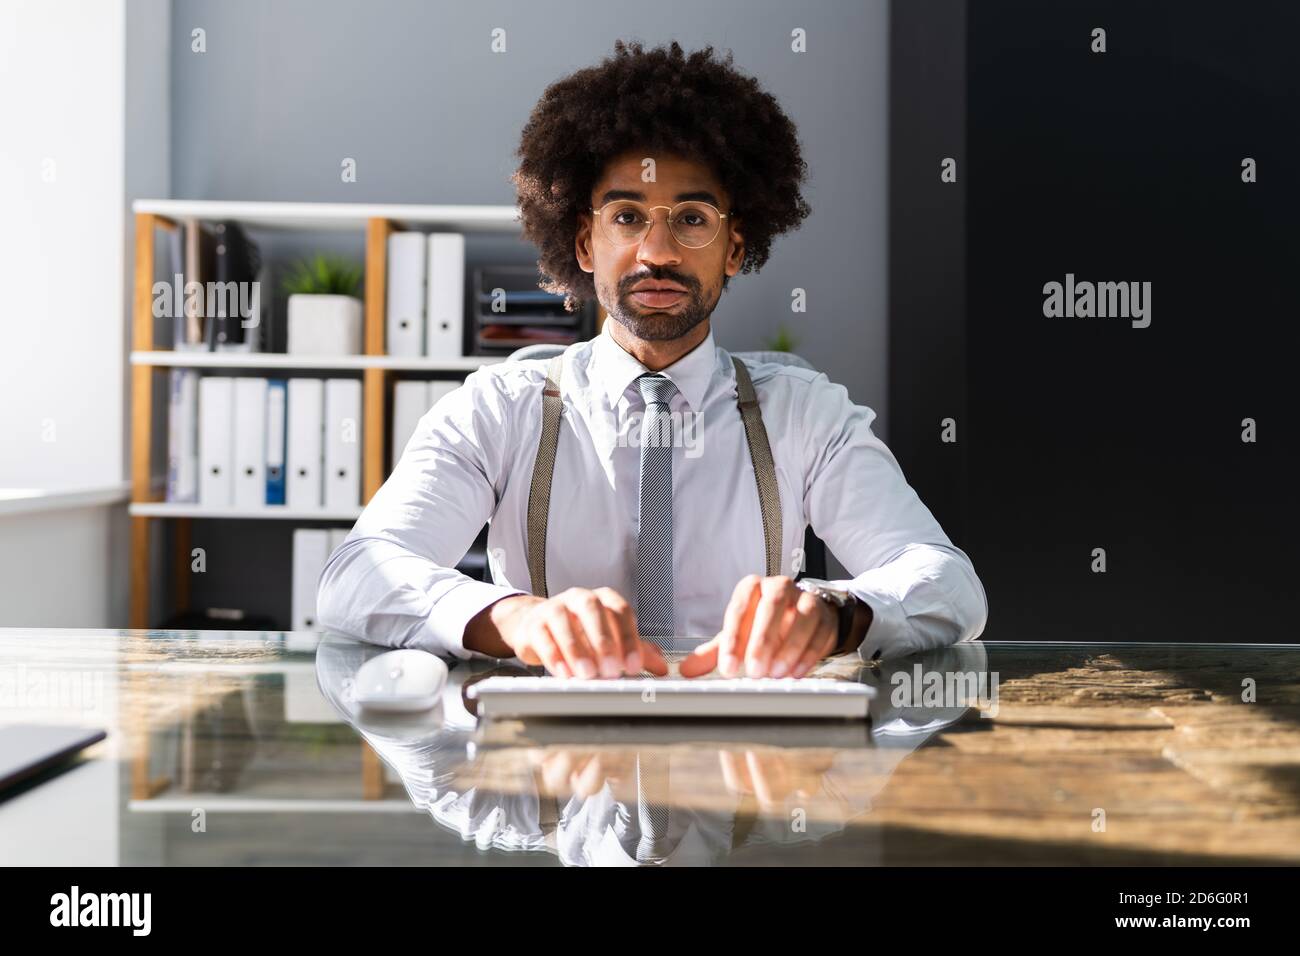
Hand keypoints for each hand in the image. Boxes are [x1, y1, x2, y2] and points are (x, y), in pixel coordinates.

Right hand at [468, 587, 668, 678]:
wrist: (538, 627)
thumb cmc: (580, 633)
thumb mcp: (611, 640)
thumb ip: (637, 651)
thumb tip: (662, 667)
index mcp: (603, 599)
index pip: (621, 612)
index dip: (629, 638)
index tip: (633, 666)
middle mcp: (580, 598)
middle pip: (594, 611)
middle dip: (604, 642)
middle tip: (611, 670)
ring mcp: (554, 607)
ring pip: (564, 622)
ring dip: (577, 649)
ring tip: (587, 673)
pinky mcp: (534, 624)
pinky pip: (543, 636)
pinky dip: (554, 655)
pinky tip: (564, 673)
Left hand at [679, 575, 837, 678]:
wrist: (802, 616)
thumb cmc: (764, 624)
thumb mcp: (739, 634)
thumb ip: (714, 651)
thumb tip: (686, 670)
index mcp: (752, 588)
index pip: (739, 609)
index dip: (732, 640)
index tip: (728, 668)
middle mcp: (778, 587)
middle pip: (771, 607)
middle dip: (762, 641)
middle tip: (754, 671)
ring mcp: (805, 598)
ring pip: (801, 617)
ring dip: (789, 648)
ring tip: (775, 674)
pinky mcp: (824, 615)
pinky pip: (819, 632)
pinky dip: (808, 654)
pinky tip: (795, 673)